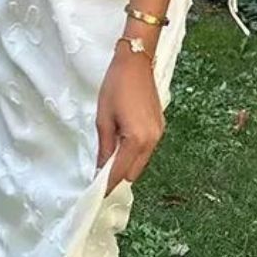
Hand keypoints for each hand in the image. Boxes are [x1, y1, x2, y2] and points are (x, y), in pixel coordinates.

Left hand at [95, 42, 163, 196]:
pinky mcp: (160, 127)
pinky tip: (122, 143)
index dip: (107, 184)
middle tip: (99, 173)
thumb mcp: (103, 118)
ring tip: (109, 156)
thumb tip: (100, 169)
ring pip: (141, 162)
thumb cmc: (115, 87)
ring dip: (126, 164)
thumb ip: (104, 147)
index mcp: (137, 140)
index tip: (95, 194)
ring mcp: (159, 134)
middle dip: (118, 176)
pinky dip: (134, 152)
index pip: (120, 172)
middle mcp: (152, 141)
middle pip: (134, 171)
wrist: (136, 62)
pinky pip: (146, 149)